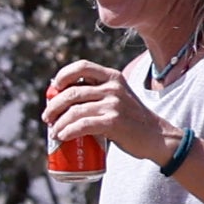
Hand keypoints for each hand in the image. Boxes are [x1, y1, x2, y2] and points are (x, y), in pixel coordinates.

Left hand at [42, 59, 164, 165]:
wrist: (156, 137)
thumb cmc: (131, 119)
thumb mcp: (118, 97)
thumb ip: (99, 93)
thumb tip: (63, 100)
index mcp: (113, 77)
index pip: (82, 66)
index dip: (63, 75)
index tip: (54, 88)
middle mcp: (113, 87)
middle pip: (72, 92)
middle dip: (53, 106)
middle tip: (47, 118)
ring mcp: (113, 104)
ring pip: (74, 111)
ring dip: (58, 123)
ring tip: (53, 131)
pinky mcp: (113, 122)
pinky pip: (82, 125)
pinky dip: (67, 131)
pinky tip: (61, 137)